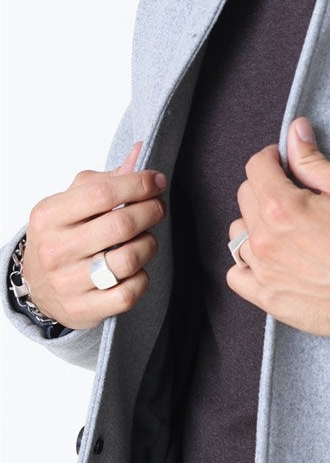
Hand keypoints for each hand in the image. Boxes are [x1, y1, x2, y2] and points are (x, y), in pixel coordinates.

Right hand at [21, 143, 167, 328]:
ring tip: (147, 238)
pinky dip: (142, 278)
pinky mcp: (83, 310)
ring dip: (148, 245)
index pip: (103, 194)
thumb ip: (107, 179)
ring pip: (128, 261)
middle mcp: (54, 250)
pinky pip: (128, 294)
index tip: (157, 181)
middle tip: (158, 208)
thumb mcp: (73, 201)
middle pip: (121, 225)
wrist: (38, 284)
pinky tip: (137, 269)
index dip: (139, 184)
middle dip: (151, 211)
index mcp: (48, 216)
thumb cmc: (63, 233)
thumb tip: (140, 151)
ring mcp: (67, 283)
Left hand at [227, 118, 329, 337]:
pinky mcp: (267, 297)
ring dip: (255, 223)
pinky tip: (270, 256)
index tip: (282, 162)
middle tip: (291, 192)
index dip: (271, 158)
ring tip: (283, 226)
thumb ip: (313, 160)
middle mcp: (265, 240)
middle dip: (265, 186)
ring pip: (238, 233)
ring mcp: (263, 271)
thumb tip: (296, 131)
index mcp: (282, 207)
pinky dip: (247, 262)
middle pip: (245, 196)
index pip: (256, 167)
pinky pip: (236, 274)